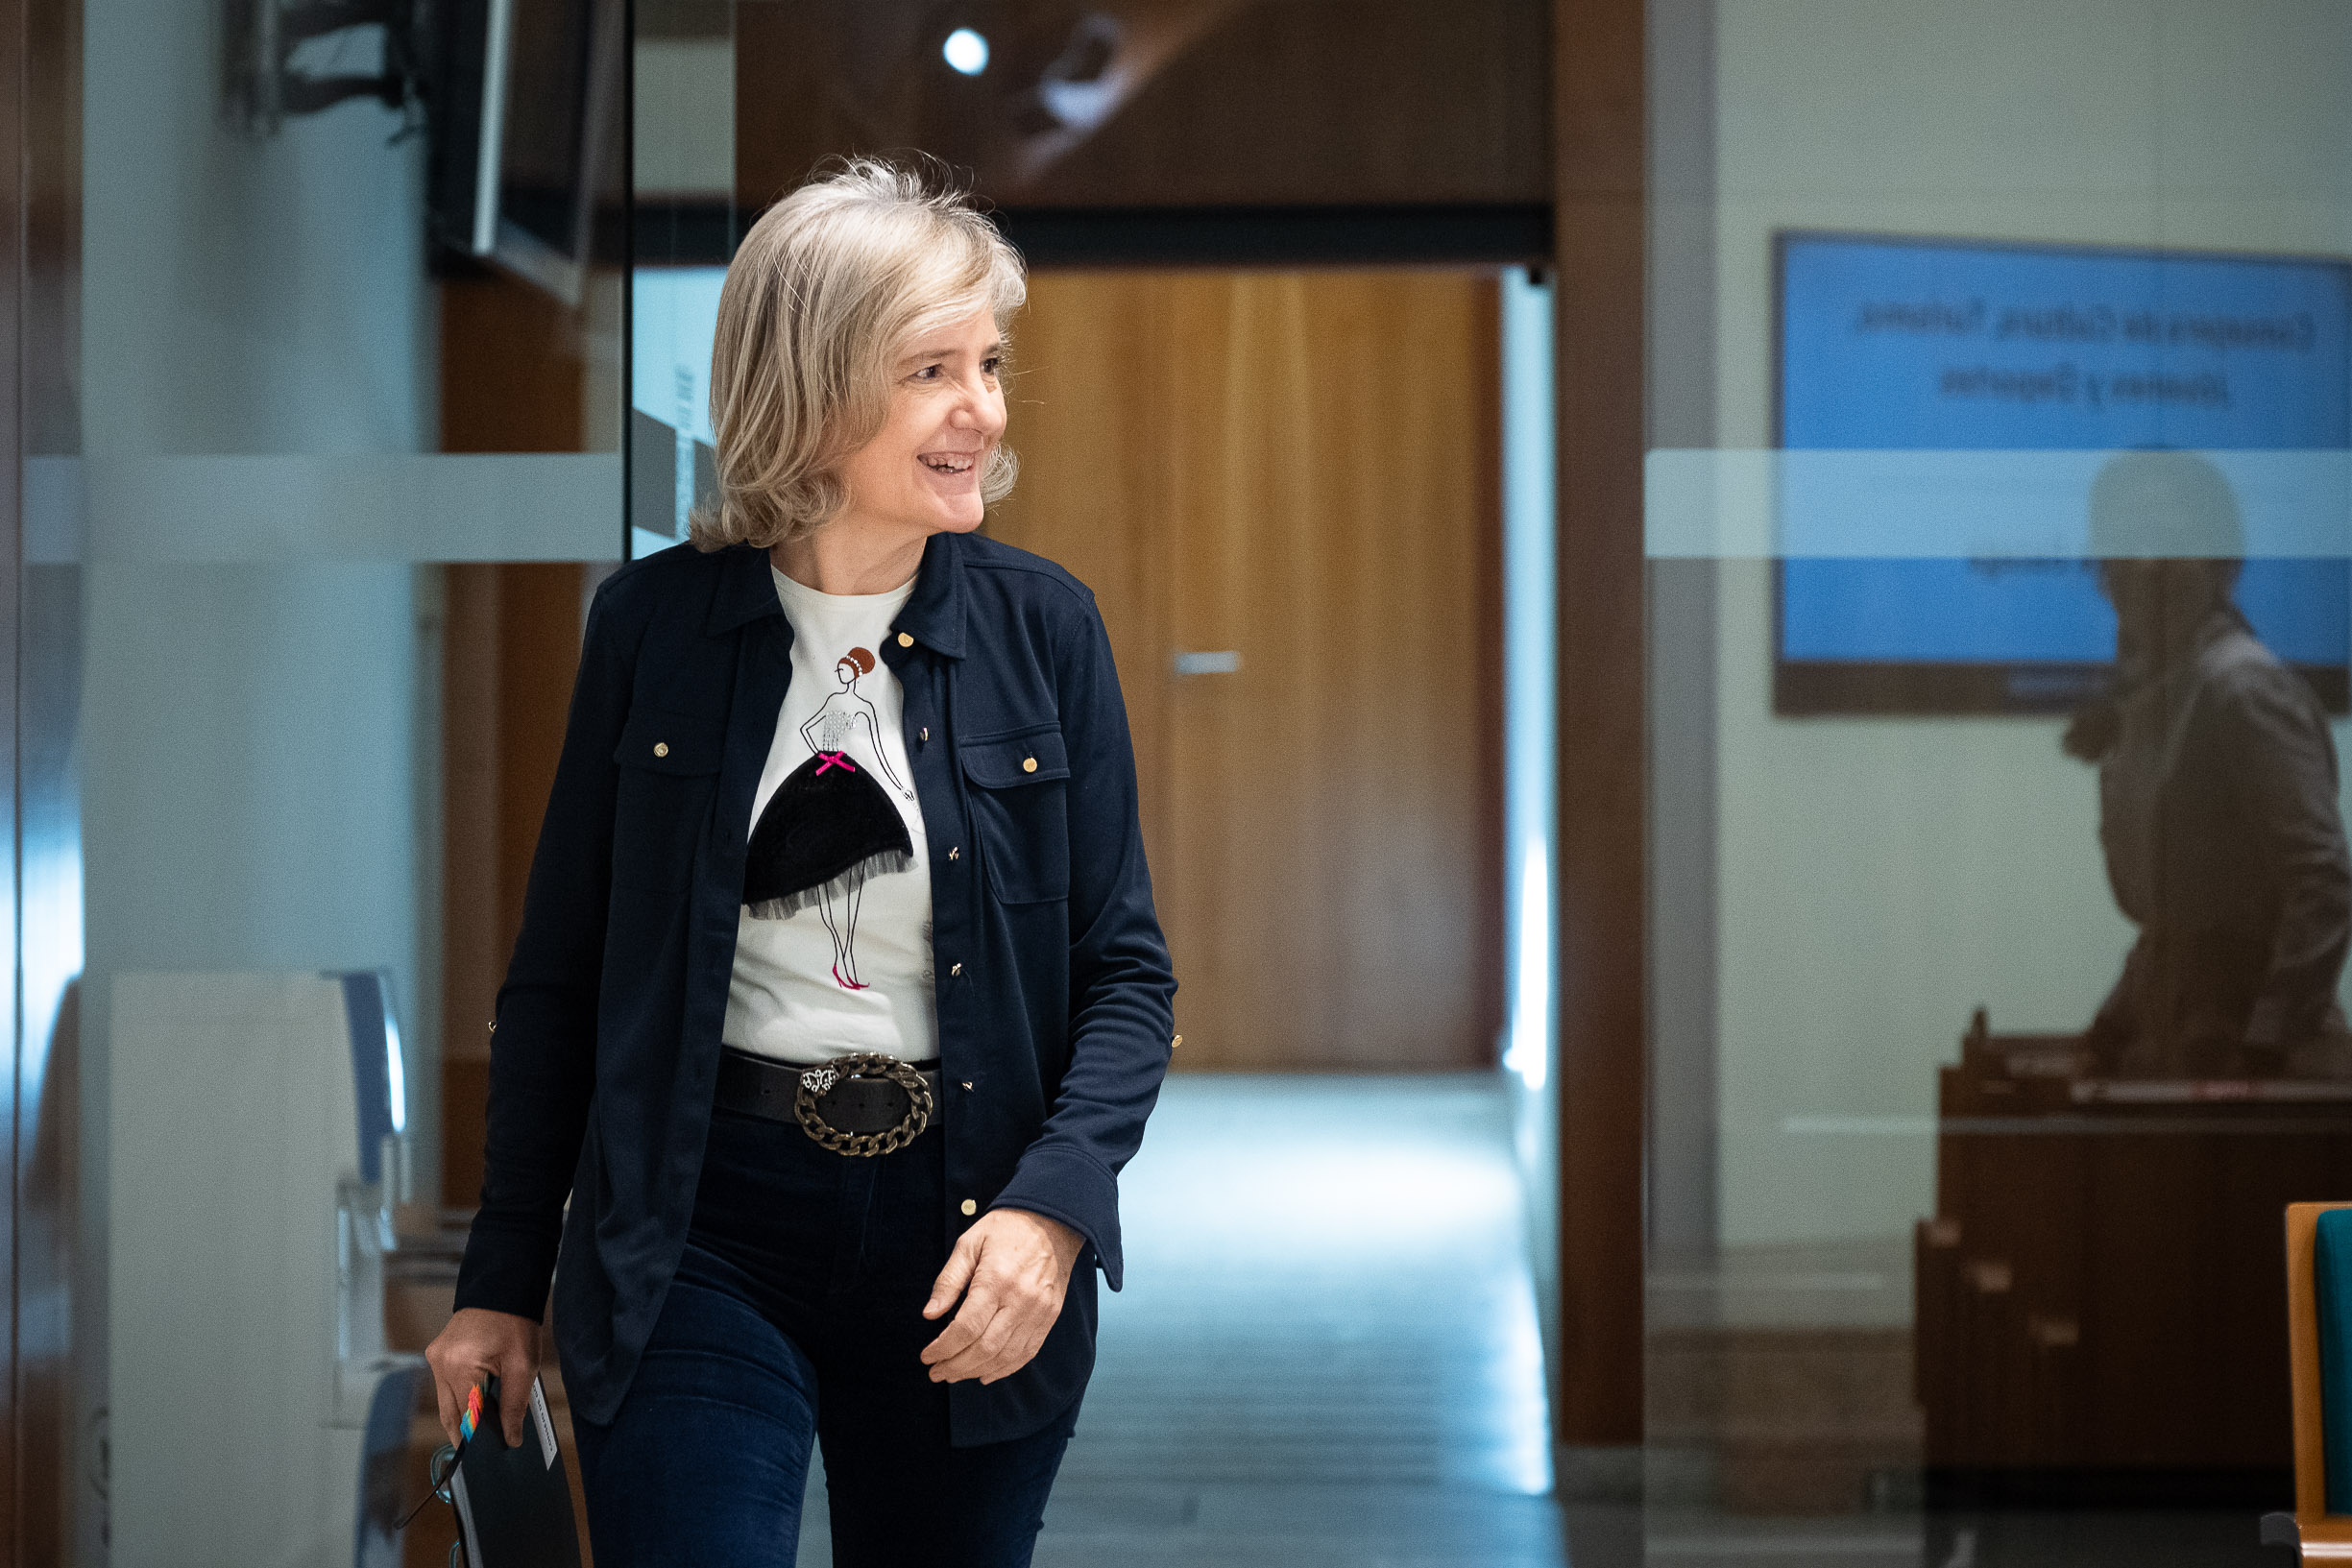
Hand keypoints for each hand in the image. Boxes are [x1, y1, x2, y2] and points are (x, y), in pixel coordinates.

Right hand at [425, 1307, 539, 1447]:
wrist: (503, 1289)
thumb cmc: (515, 1323)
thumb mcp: (524, 1365)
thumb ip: (515, 1404)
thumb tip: (511, 1437)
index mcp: (461, 1367)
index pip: (466, 1417)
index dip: (478, 1439)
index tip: (489, 1455)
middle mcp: (441, 1364)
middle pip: (451, 1414)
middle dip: (468, 1433)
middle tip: (486, 1450)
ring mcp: (435, 1358)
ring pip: (446, 1403)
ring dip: (463, 1416)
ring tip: (484, 1429)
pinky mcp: (437, 1354)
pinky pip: (446, 1387)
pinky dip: (460, 1398)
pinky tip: (478, 1405)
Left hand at [920, 1208, 1083, 1384]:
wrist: (1052, 1221)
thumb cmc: (1006, 1229)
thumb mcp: (969, 1244)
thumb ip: (948, 1281)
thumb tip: (930, 1314)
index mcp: (996, 1280)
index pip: (965, 1328)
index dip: (942, 1348)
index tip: (927, 1356)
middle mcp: (1020, 1300)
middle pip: (984, 1348)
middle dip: (956, 1366)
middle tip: (936, 1372)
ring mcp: (1039, 1311)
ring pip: (1005, 1356)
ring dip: (977, 1371)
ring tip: (955, 1374)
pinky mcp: (1049, 1317)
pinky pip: (1027, 1352)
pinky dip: (1005, 1369)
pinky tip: (986, 1374)